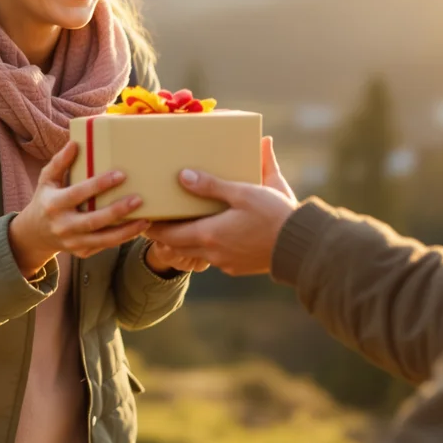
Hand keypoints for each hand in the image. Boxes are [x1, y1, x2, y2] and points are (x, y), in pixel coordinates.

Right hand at [9, 141, 148, 276]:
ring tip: (146, 219)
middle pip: (93, 220)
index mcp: (54, 204)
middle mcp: (63, 226)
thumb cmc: (46, 200)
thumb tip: (75, 143)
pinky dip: (122, 238)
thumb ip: (60, 162)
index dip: (99, 185)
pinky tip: (137, 228)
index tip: (120, 175)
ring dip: (126, 230)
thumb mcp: (47, 180)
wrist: (35, 234)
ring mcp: (72, 242)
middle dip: (117, 210)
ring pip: (103, 239)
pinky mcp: (82, 252)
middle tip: (138, 199)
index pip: (78, 194)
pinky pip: (104, 246)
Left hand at [143, 137, 297, 276]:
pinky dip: (206, 246)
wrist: (300, 245)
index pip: (169, 234)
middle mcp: (212, 253)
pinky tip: (213, 233)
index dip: (153, 228)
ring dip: (187, 240)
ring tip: (182, 225)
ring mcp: (225, 262)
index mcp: (208, 234)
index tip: (142, 220)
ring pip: (196, 252)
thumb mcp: (243, 192)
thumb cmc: (273, 214)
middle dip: (166, 234)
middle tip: (155, 222)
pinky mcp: (238, 266)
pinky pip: (214, 256)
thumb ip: (212, 185)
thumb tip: (183, 176)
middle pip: (178, 245)